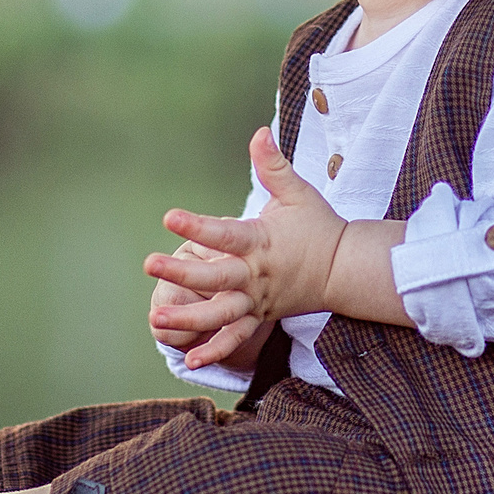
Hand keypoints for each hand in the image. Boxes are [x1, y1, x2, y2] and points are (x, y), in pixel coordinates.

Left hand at [146, 129, 346, 369]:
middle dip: (181, 273)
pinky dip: (215, 351)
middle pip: (215, 277)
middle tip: (149, 264)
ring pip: (220, 314)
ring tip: (156, 319)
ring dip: (188, 320)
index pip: (224, 233)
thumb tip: (259, 132)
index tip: (169, 217)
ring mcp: (257, 300)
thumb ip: (273, 165)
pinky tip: (188, 362)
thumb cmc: (319, 226)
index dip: (196, 225)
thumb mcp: (298, 193)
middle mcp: (256, 274)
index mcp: (261, 241)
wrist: (345, 269)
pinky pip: (237, 339)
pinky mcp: (260, 317)